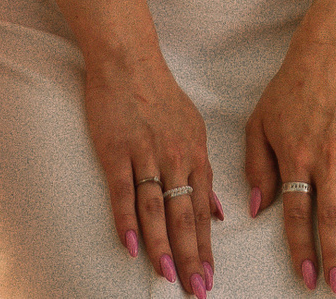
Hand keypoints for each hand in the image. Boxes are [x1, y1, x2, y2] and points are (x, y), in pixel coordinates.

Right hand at [86, 46, 220, 295]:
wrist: (129, 60)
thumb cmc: (160, 95)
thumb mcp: (194, 129)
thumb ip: (204, 173)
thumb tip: (218, 213)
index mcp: (196, 155)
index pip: (203, 211)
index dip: (206, 247)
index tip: (210, 277)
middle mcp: (176, 159)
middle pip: (185, 216)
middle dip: (192, 256)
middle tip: (197, 289)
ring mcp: (146, 155)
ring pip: (157, 209)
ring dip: (163, 246)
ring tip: (169, 277)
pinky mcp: (117, 151)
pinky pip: (124, 191)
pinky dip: (127, 221)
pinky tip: (132, 247)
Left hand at [245, 39, 335, 293]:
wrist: (327, 55)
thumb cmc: (288, 91)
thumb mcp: (259, 124)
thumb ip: (256, 167)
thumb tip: (258, 209)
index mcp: (295, 158)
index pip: (298, 213)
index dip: (302, 248)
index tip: (308, 277)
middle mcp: (327, 159)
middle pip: (331, 216)